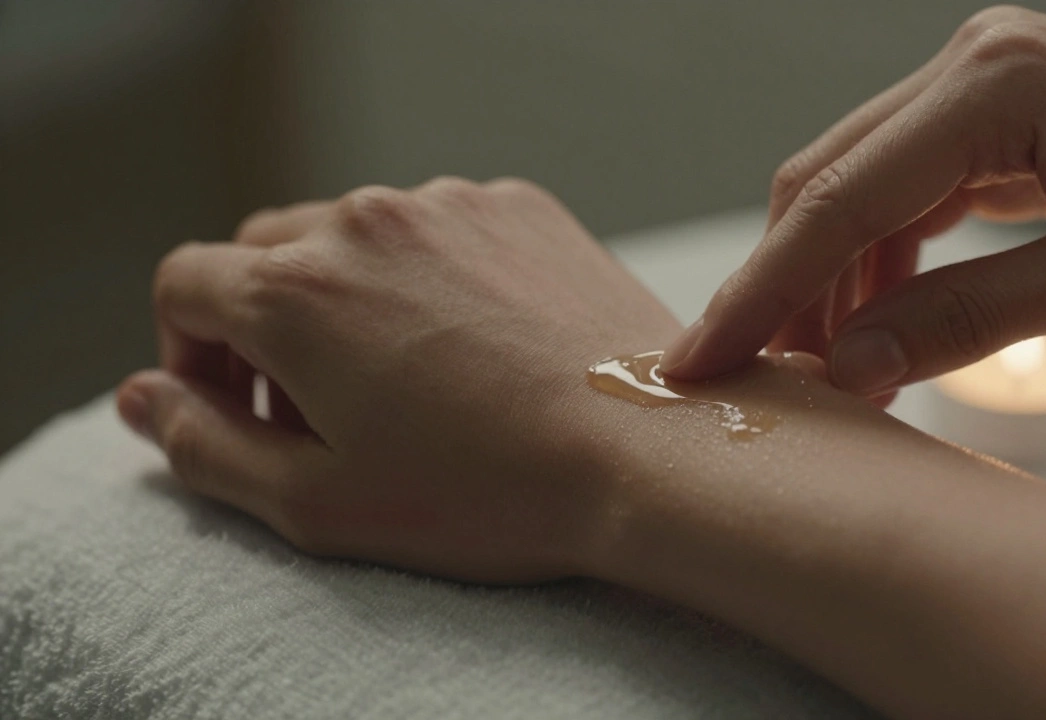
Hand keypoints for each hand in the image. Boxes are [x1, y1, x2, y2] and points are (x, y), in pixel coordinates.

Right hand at [116, 178, 679, 582]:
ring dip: (350, 296)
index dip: (189, 352)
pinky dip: (430, 275)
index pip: (186, 284)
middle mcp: (364, 220)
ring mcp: (450, 204)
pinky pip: (441, 228)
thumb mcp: (318, 501)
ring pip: (356, 234)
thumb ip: (203, 445)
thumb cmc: (485, 493)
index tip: (233, 406)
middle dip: (265, 326)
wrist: (643, 453)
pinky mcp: (520, 206)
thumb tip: (141, 396)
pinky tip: (476, 344)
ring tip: (405, 379)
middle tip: (316, 407)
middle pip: (267, 252)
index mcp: (294, 289)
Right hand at [659, 6, 1045, 397]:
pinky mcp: (996, 111)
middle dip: (778, 284)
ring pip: (855, 185)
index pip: (838, 199)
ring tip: (826, 373)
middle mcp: (971, 65)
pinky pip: (905, 188)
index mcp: (995, 85)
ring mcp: (982, 82)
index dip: (760, 291)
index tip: (697, 360)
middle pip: (824, 180)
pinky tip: (878, 327)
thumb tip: (848, 368)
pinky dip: (878, 260)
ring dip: (826, 279)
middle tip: (747, 379)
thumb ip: (972, 318)